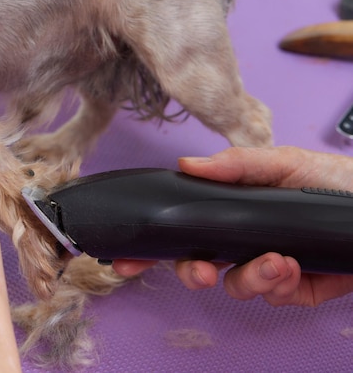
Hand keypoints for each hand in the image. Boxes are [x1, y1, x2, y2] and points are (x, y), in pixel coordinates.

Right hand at [114, 146, 352, 306]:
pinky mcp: (295, 289)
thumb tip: (188, 164)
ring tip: (279, 262)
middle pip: (197, 267)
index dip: (152, 248)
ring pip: (235, 287)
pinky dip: (282, 284)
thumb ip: (236, 166)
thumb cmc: (332, 180)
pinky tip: (298, 266)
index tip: (128, 261)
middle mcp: (241, 241)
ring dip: (251, 278)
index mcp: (230, 212)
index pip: (182, 231)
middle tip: (205, 273)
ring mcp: (266, 267)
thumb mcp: (283, 162)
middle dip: (194, 274)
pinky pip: (273, 298)